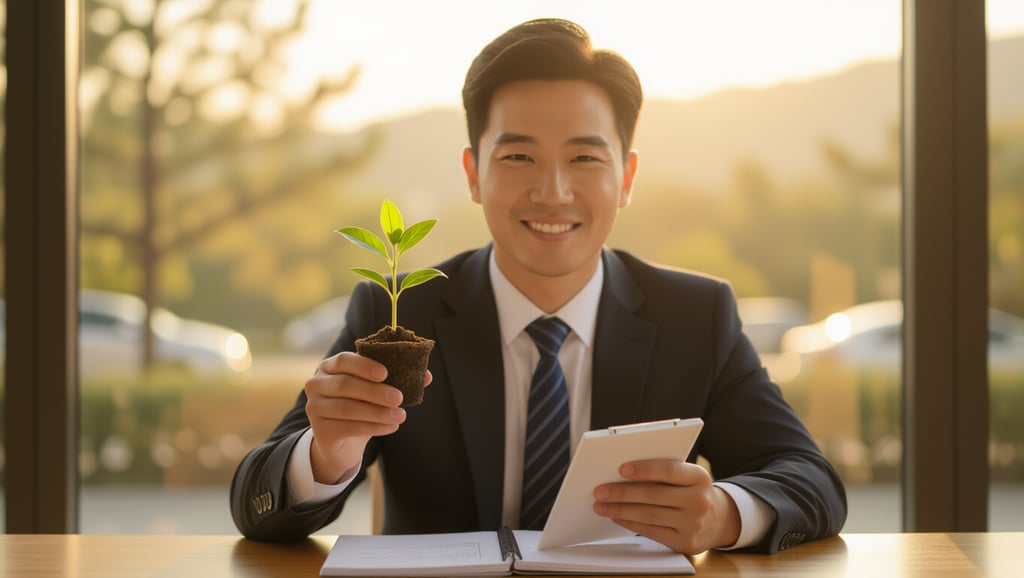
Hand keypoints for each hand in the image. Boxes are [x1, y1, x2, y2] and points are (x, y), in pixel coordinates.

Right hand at [304, 351, 430, 483]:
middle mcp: (316, 384)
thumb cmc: (361, 406)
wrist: (341, 441)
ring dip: (377, 412)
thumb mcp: (375, 390)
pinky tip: (391, 427)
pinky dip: (373, 427)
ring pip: (347, 408)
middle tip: (399, 397)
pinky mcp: (320, 431)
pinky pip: (348, 428)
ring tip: (401, 416)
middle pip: (345, 385)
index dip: (364, 365)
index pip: (344, 360)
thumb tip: (426, 376)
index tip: (385, 373)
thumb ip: (396, 379)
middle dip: (375, 391)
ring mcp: (314, 408)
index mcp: (330, 366)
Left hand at [592, 459, 740, 554]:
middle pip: (654, 495)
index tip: (621, 469)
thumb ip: (664, 472)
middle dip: (622, 493)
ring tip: (602, 505)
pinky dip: (630, 523)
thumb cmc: (693, 491)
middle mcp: (700, 501)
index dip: (644, 470)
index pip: (668, 470)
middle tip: (600, 490)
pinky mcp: (685, 542)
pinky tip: (617, 516)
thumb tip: (622, 473)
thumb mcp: (688, 477)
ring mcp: (693, 524)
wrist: (720, 520)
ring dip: (620, 510)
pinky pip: (651, 532)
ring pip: (649, 515)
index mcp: (699, 477)